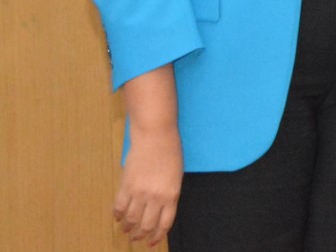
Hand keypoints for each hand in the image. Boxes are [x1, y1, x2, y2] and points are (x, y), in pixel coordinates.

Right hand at [115, 74, 182, 247]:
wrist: (156, 136)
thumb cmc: (170, 153)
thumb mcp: (176, 177)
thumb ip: (168, 195)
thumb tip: (158, 211)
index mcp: (171, 195)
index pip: (164, 224)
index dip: (156, 236)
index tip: (151, 243)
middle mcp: (155, 197)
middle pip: (145, 224)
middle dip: (140, 235)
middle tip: (136, 239)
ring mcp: (139, 192)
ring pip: (130, 218)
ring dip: (127, 227)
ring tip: (126, 230)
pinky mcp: (126, 185)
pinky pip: (119, 206)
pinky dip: (117, 215)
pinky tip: (117, 217)